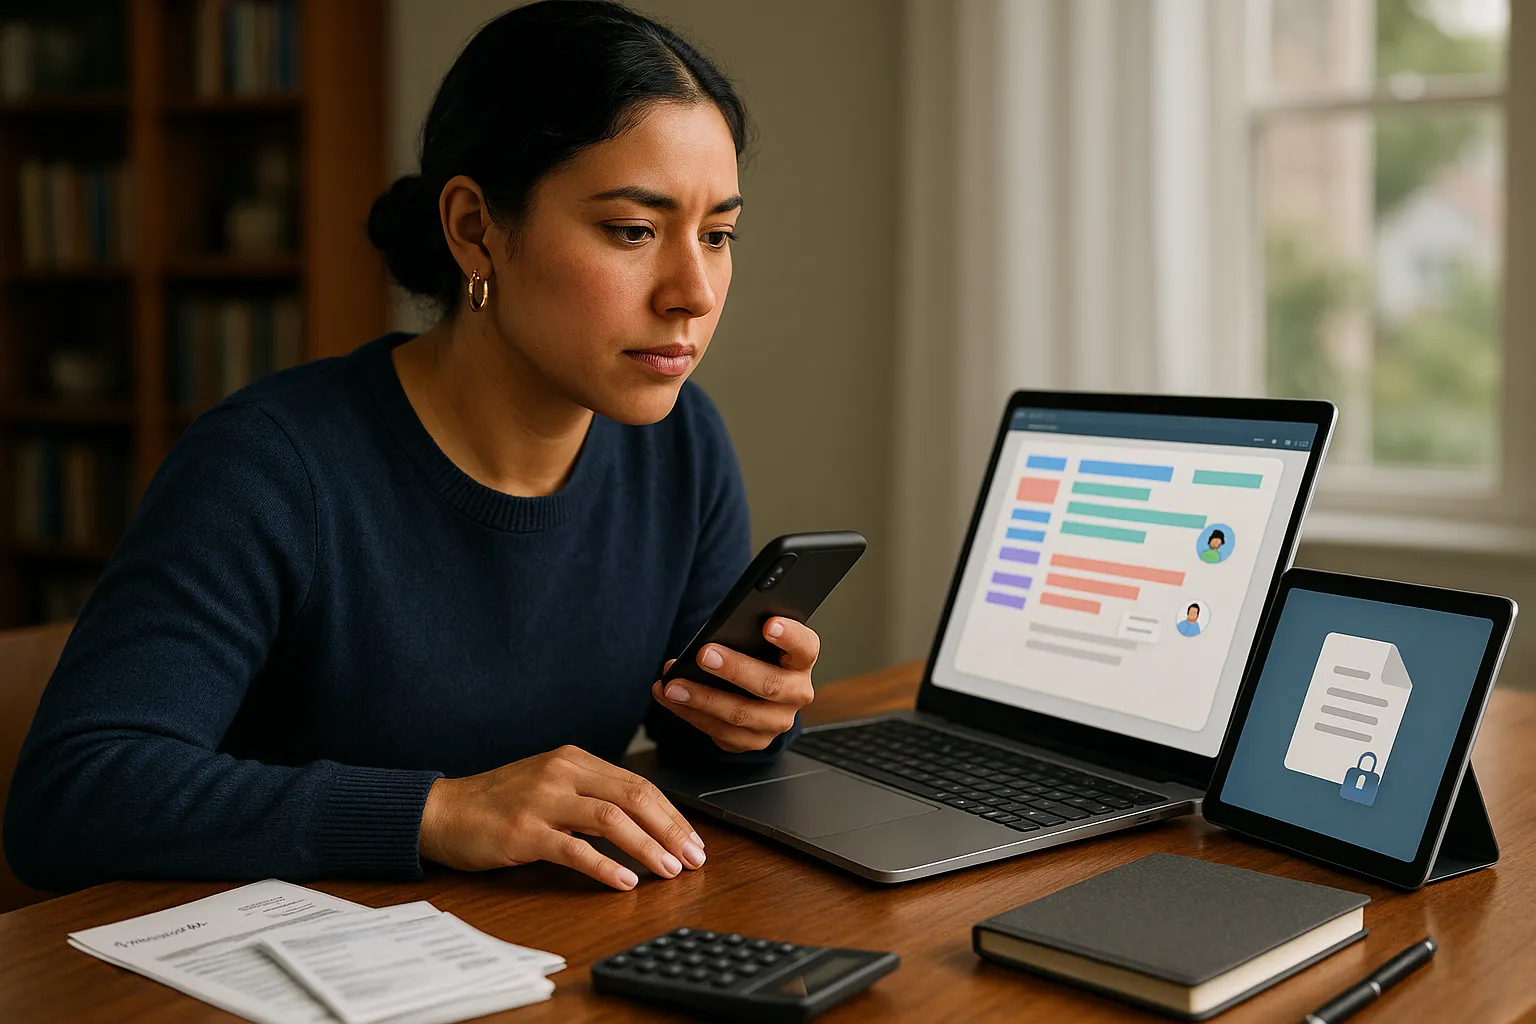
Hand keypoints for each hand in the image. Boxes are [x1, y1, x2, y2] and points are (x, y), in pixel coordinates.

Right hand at [417, 745, 705, 890]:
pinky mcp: (524, 831)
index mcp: (574, 759)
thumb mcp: (550, 785)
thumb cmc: (498, 803)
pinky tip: (625, 881)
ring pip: (611, 819)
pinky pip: (574, 848)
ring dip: (647, 846)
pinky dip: (605, 866)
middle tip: (693, 858)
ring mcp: (542, 800)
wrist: (442, 811)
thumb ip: (590, 796)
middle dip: (670, 829)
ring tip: (669, 870)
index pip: (638, 784)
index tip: (693, 840)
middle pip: (633, 796)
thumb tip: (642, 824)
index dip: (671, 814)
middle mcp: (562, 772)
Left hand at [650, 616, 817, 752]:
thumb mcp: (757, 641)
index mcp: (801, 661)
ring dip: (702, 699)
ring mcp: (777, 722)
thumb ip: (744, 635)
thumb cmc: (756, 657)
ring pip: (741, 715)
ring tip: (673, 686)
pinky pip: (721, 733)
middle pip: (770, 685)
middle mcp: (796, 693)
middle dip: (734, 670)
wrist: (758, 693)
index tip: (767, 624)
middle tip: (703, 655)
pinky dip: (690, 714)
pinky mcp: (754, 741)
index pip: (804, 647)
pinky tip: (670, 698)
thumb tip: (709, 638)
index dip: (789, 636)